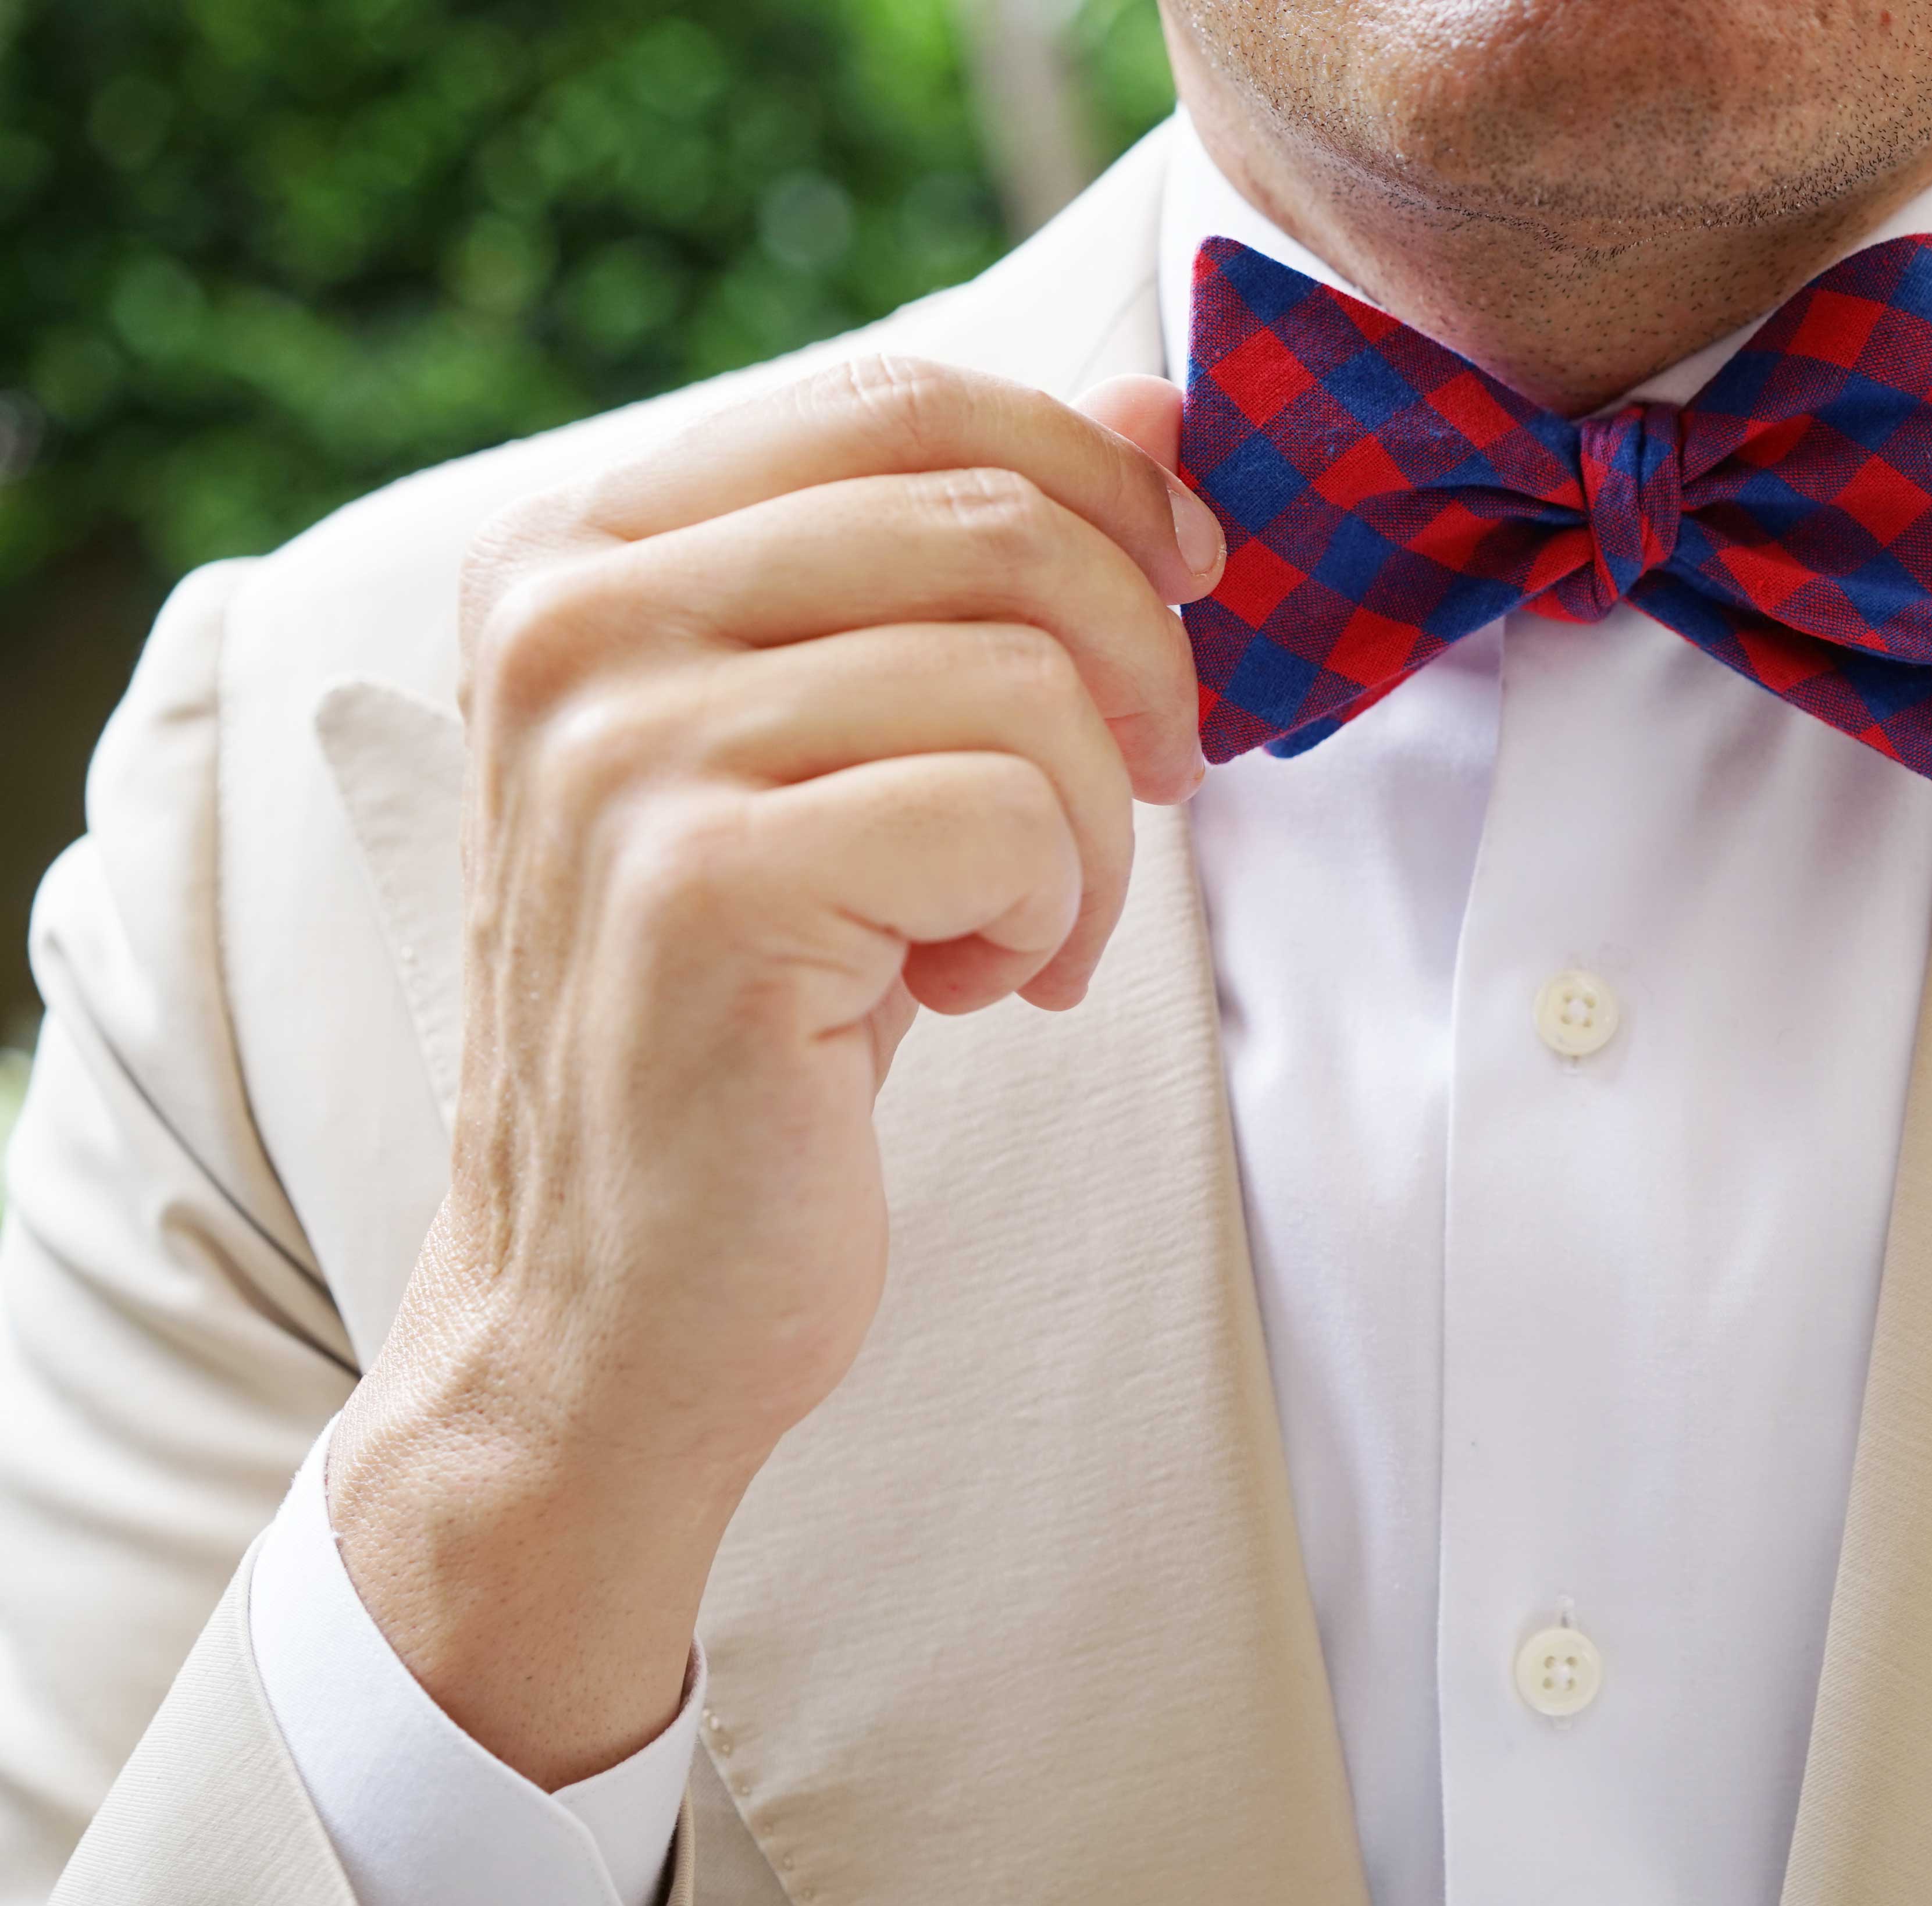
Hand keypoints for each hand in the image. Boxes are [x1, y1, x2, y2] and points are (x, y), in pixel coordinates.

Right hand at [325, 356, 1222, 1786]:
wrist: (615, 1296)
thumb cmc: (759, 1014)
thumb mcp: (855, 752)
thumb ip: (967, 567)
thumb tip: (1148, 410)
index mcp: (580, 548)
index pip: (908, 405)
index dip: (1096, 485)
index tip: (1182, 595)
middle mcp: (570, 617)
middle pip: (991, 517)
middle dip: (1136, 660)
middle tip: (1150, 786)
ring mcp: (619, 747)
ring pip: (1025, 680)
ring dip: (1097, 829)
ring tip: (1024, 929)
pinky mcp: (701, 884)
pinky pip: (1012, 816)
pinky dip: (1056, 914)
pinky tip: (979, 990)